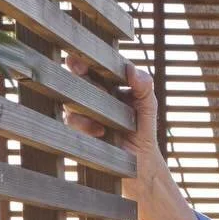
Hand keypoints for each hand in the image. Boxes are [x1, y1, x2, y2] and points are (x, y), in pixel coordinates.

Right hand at [64, 56, 158, 190]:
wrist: (139, 162)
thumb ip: (144, 86)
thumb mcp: (148, 105)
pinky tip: (100, 131)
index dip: (84, 60)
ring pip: (70, 101)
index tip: (82, 57)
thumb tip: (132, 69)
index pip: (92, 67)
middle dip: (76, 73)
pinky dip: (84, 125)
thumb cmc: (142, 129)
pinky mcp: (77, 132)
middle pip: (75, 80)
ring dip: (83, 102)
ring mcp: (81, 114)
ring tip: (102, 111)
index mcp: (106, 85)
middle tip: (80, 70)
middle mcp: (90, 96)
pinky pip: (71, 123)